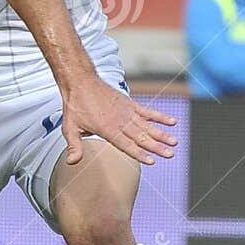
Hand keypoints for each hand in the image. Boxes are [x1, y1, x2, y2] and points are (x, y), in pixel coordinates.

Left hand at [59, 79, 178, 165]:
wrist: (81, 81)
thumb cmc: (75, 106)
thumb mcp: (70, 128)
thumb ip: (74, 146)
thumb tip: (71, 162)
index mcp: (107, 129)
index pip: (126, 144)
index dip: (139, 153)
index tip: (152, 161)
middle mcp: (120, 121)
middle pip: (141, 136)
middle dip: (156, 146)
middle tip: (170, 154)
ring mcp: (127, 111)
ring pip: (147, 125)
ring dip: (162, 134)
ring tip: (175, 142)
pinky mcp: (130, 103)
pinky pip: (148, 111)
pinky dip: (160, 117)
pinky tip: (172, 122)